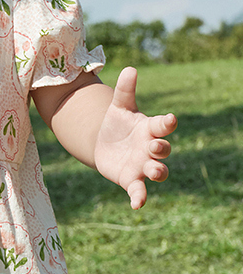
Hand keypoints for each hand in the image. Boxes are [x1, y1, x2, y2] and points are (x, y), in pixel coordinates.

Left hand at [93, 68, 176, 209]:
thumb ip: (125, 90)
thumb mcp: (118, 106)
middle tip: (155, 146)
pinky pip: (139, 191)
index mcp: (150, 128)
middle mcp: (150, 148)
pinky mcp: (131, 180)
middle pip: (163, 150)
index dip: (167, 123)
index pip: (163, 126)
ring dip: (158, 172)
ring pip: (158, 172)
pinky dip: (140, 198)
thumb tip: (130, 69)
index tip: (170, 119)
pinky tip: (137, 204)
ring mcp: (143, 165)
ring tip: (153, 171)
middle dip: (162, 148)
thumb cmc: (117, 123)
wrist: (103, 144)